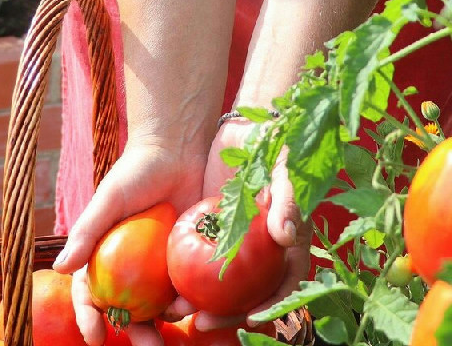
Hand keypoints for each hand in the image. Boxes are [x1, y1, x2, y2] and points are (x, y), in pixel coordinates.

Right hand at [55, 141, 206, 345]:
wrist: (178, 150)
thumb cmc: (136, 171)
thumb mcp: (108, 200)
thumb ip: (85, 233)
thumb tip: (60, 269)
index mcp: (104, 255)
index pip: (90, 294)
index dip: (89, 318)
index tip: (95, 336)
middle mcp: (130, 267)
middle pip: (127, 310)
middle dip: (134, 334)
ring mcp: (160, 266)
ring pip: (158, 307)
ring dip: (162, 325)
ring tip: (169, 336)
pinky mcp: (187, 260)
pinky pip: (186, 288)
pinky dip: (188, 303)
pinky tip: (193, 309)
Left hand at [169, 120, 310, 332]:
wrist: (246, 129)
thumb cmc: (275, 149)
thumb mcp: (284, 172)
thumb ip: (288, 202)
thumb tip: (287, 237)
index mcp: (287, 246)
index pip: (283, 285)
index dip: (270, 307)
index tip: (249, 318)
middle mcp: (263, 253)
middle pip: (248, 295)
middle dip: (226, 314)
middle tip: (201, 322)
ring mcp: (237, 245)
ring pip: (220, 285)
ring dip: (200, 303)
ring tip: (174, 312)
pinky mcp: (212, 234)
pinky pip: (198, 262)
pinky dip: (184, 276)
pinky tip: (163, 286)